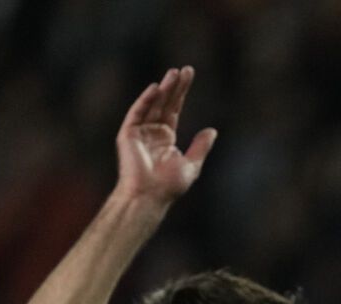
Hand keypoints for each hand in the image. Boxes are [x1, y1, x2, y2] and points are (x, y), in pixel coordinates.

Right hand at [116, 66, 215, 205]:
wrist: (150, 196)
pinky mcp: (128, 133)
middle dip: (175, 86)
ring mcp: (139, 131)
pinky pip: (137, 113)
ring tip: (174, 73)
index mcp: (166, 137)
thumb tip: (212, 130)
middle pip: (165, 103)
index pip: (174, 109)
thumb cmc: (168, 186)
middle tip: (186, 70)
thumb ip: (200, 147)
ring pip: (152, 105)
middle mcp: (152, 131)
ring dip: (163, 89)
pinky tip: (156, 88)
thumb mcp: (191, 165)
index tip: (189, 76)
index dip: (181, 93)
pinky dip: (145, 100)